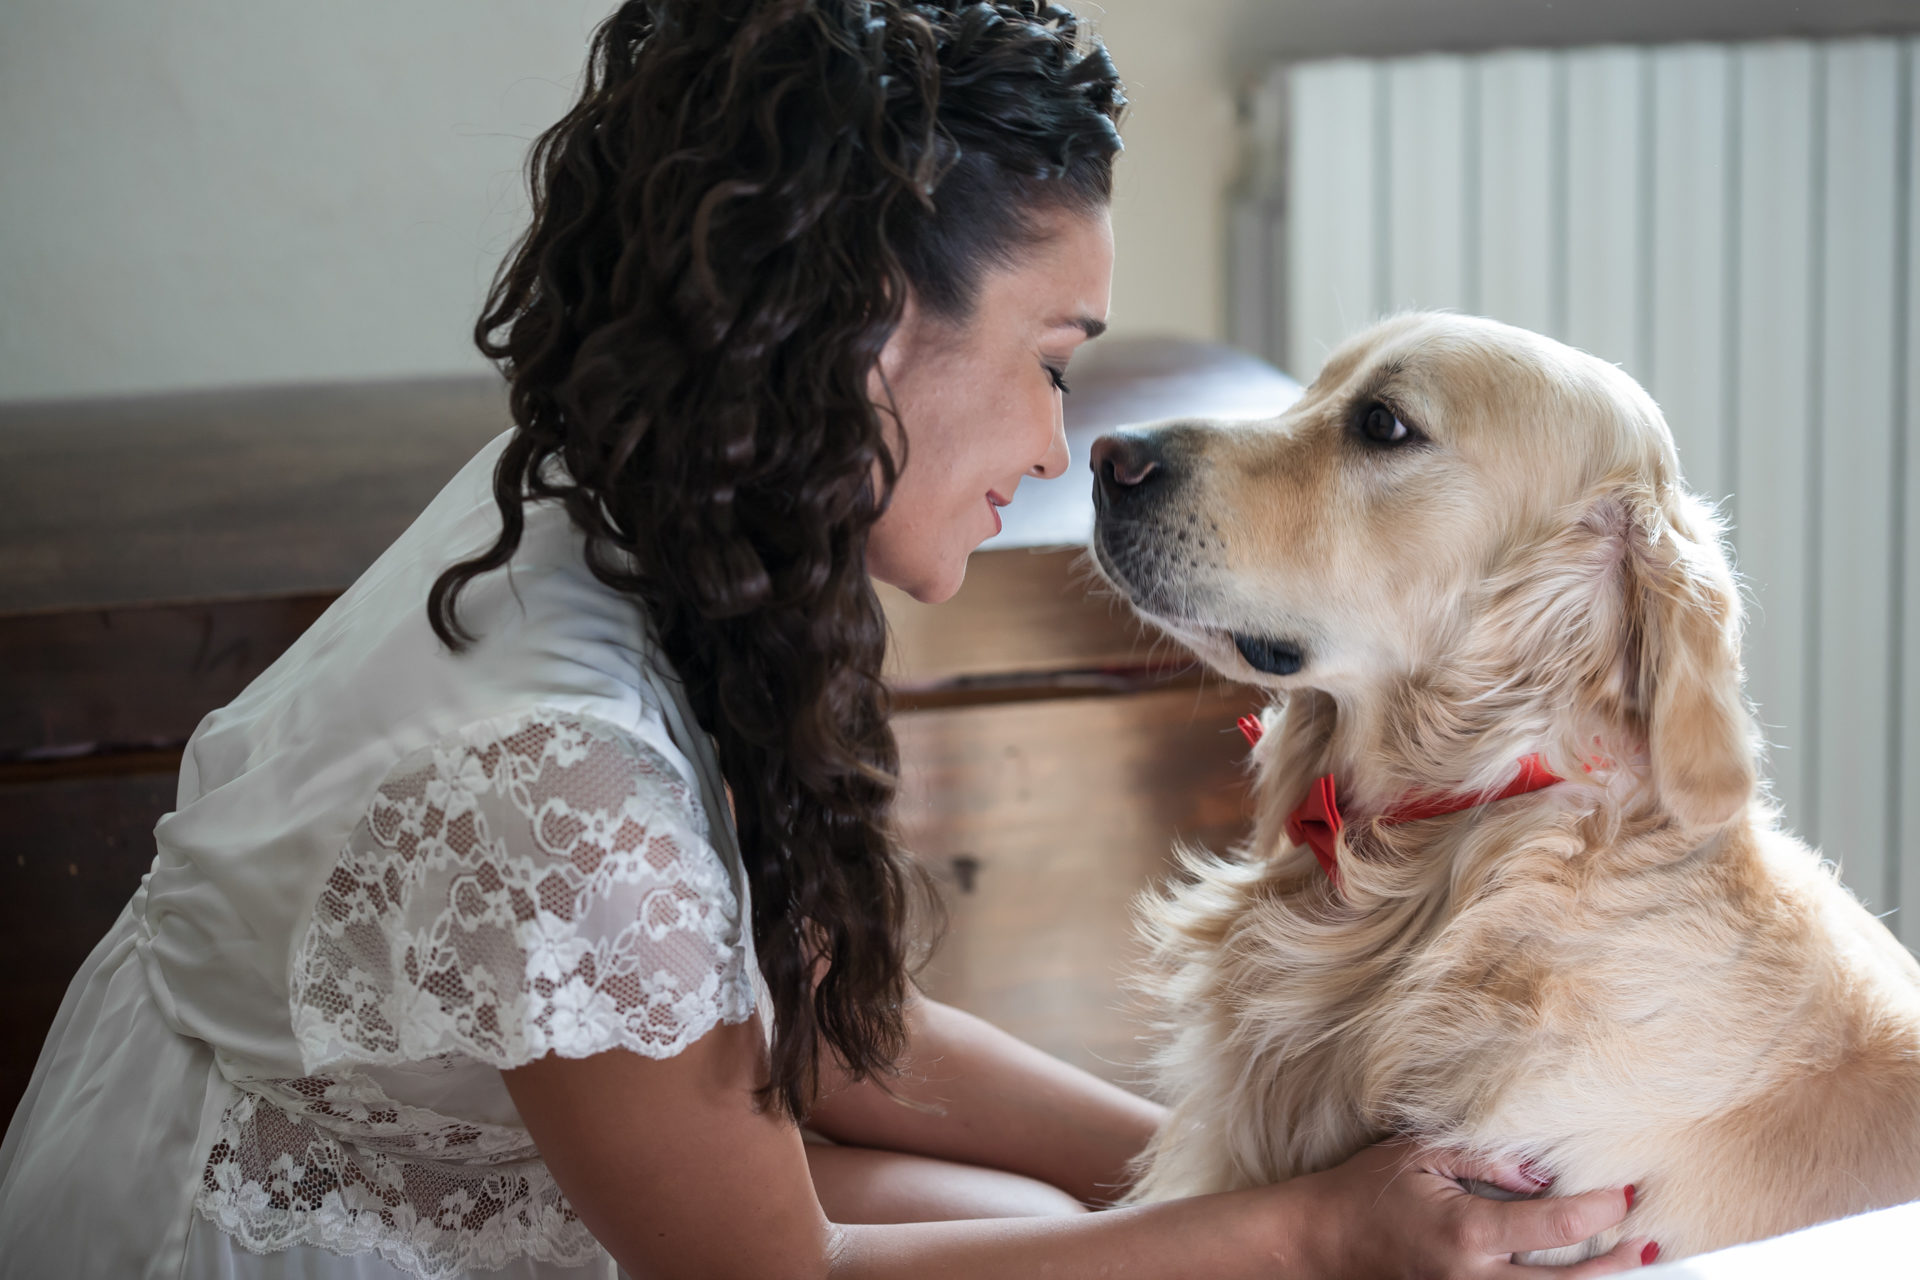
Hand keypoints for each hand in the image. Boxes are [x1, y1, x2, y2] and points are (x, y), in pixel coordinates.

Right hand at [1295, 1138, 1653, 1277]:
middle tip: (1649, 1242)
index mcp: (1467, 1233)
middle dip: (1619, 1263)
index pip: (1557, 1224)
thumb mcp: (1419, 1154)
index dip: (1602, 1209)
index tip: (1624, 1193)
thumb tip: (1541, 1172)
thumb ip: (1483, 1158)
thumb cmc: (1366, 1191)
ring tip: (1631, 1266)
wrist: (1319, 1242)